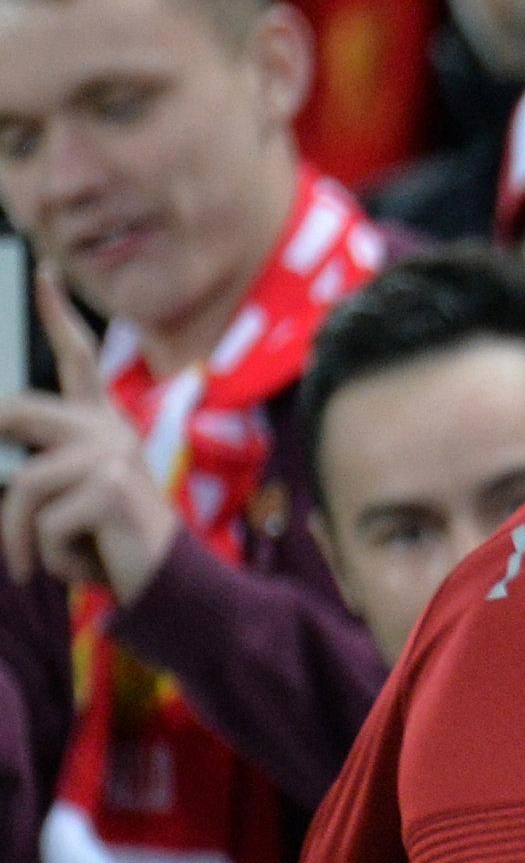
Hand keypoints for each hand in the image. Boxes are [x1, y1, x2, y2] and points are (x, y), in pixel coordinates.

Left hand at [0, 265, 179, 599]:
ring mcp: (111, 455)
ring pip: (22, 486)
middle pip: (15, 410)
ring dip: (18, 538)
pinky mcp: (109, 487)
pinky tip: (82, 567)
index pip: (78, 361)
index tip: (45, 274)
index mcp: (102, 428)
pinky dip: (47, 557)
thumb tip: (3, 472)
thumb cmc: (114, 548)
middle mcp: (108, 431)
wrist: (170, 588)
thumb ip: (38, 476)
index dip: (58, 315)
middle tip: (7, 501)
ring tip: (37, 565)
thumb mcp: (70, 505)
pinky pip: (42, 520)